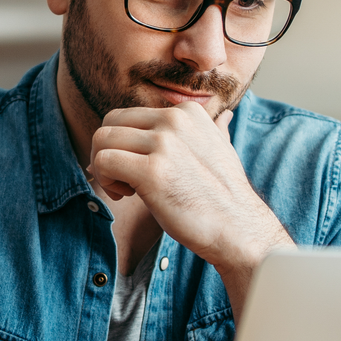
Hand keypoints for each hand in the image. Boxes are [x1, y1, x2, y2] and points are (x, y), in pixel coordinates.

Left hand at [88, 103, 292, 313]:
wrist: (238, 229)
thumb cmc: (224, 196)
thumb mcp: (223, 150)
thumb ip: (216, 129)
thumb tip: (225, 116)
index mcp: (187, 112)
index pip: (130, 115)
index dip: (125, 143)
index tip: (137, 168)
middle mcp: (175, 120)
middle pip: (111, 121)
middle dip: (106, 150)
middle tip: (120, 179)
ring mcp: (164, 143)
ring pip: (102, 139)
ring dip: (102, 167)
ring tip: (123, 189)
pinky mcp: (152, 171)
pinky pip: (103, 161)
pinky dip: (103, 180)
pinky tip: (124, 195)